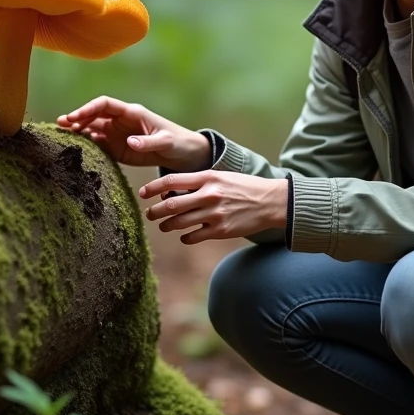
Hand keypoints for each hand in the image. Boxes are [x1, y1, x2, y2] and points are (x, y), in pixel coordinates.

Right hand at [56, 96, 209, 169]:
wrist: (183, 155)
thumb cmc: (177, 142)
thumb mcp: (166, 142)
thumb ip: (148, 142)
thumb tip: (130, 142)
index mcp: (132, 113)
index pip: (105, 104)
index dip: (89, 108)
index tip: (75, 117)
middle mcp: (121, 121)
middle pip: (94, 115)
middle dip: (77, 118)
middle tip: (61, 124)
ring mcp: (117, 135)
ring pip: (92, 129)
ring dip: (78, 131)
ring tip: (61, 135)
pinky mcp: (117, 149)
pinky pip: (98, 145)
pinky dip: (85, 145)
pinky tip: (75, 148)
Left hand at [139, 171, 288, 244]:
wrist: (270, 201)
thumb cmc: (242, 187)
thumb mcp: (220, 177)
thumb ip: (196, 183)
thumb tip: (170, 194)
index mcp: (207, 177)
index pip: (171, 180)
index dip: (153, 187)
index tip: (143, 193)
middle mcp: (209, 195)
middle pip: (171, 204)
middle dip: (155, 211)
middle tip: (149, 214)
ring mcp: (215, 214)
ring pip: (179, 222)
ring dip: (167, 225)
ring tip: (163, 225)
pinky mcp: (221, 230)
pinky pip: (193, 236)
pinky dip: (185, 237)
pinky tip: (184, 235)